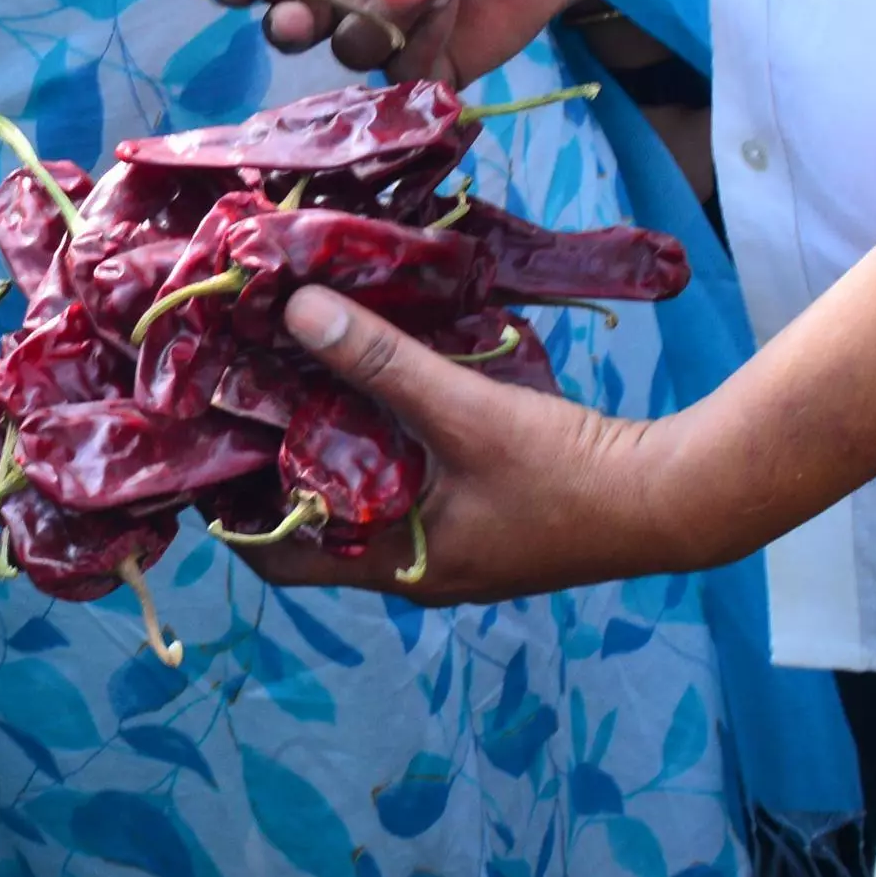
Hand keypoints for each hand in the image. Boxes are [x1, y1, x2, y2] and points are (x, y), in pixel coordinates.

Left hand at [239, 287, 695, 603]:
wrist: (672, 500)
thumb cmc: (567, 474)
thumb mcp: (464, 410)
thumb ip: (380, 360)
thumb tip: (296, 310)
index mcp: (395, 564)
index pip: (277, 557)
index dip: (230, 508)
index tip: (203, 442)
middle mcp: (414, 566)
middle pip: (314, 521)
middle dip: (277, 461)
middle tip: (243, 391)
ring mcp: (451, 544)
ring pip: (364, 496)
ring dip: (333, 444)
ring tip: (296, 377)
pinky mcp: (484, 516)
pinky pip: (410, 481)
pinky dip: (384, 439)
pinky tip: (381, 385)